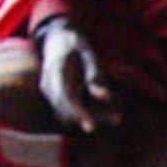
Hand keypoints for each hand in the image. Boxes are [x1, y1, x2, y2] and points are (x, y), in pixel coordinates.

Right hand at [35, 17, 120, 132]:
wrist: (56, 40)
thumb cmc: (75, 45)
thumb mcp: (88, 53)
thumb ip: (95, 74)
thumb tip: (105, 98)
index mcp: (56, 70)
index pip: (64, 97)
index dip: (78, 113)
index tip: (92, 127)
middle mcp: (49, 85)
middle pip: (66, 111)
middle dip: (90, 118)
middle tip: (116, 119)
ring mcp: (51, 94)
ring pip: (69, 115)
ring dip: (92, 118)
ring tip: (116, 117)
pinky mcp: (57, 99)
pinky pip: (71, 113)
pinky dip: (89, 115)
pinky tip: (110, 115)